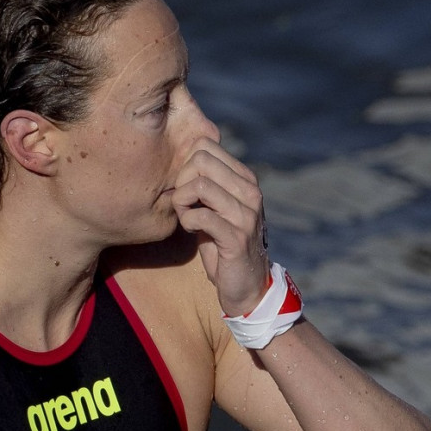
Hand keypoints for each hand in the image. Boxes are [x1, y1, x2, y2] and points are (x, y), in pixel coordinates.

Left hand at [172, 137, 269, 315]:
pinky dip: (187, 221)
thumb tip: (180, 158)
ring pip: (200, 185)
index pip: (206, 145)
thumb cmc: (223, 244)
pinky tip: (190, 230)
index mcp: (245, 179)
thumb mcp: (216, 208)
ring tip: (186, 217)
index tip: (185, 188)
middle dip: (181, 180)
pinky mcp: (237, 237)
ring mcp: (246, 214)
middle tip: (182, 203)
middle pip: (201, 159)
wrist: (246, 285)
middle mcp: (250, 192)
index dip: (185, 164)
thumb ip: (206, 183)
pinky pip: (201, 215)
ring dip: (182, 202)